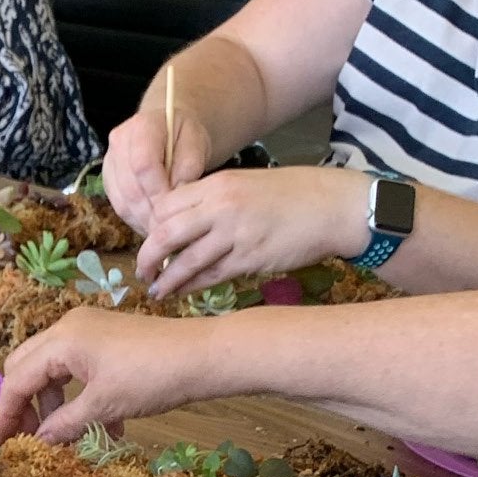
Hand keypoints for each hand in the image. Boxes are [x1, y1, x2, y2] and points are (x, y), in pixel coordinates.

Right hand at [0, 308, 215, 443]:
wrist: (204, 355)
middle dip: (24, 404)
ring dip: (54, 403)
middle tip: (29, 438)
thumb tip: (37, 443)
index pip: (17, 378)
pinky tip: (100, 426)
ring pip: (53, 369)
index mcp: (60, 340)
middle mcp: (67, 327)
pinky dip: (78, 395)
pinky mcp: (107, 337)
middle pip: (26, 366)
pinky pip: (78, 367)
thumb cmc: (152, 377)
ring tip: (66, 437)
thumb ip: (64, 424)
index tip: (1, 445)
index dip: (5, 413)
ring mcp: (88, 329)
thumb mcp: (104, 406)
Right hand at [102, 79, 215, 233]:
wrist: (168, 128)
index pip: (143, 165)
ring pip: (122, 200)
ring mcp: (109, 161)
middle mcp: (118, 142)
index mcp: (142, 127)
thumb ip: (188, 167)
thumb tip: (176, 195)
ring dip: (143, 220)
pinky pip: (119, 205)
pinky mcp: (108, 179)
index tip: (175, 210)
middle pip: (130, 187)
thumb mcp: (197, 144)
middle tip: (171, 230)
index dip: (158, 192)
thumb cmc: (185, 135)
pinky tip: (152, 226)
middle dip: (152, 213)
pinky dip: (136, 220)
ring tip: (163, 232)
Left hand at [135, 166, 367, 297]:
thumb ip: (215, 199)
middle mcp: (222, 206)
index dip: (152, 225)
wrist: (336, 206)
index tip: (151, 239)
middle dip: (148, 255)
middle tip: (141, 270)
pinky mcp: (252, 258)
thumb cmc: (295, 194)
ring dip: (167, 278)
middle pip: (167, 232)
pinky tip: (183, 293)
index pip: (167, 204)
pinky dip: (194, 286)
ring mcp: (237, 234)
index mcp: (218, 183)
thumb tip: (184, 222)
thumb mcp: (247, 184)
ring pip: (187, 260)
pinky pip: (213, 276)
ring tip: (156, 290)